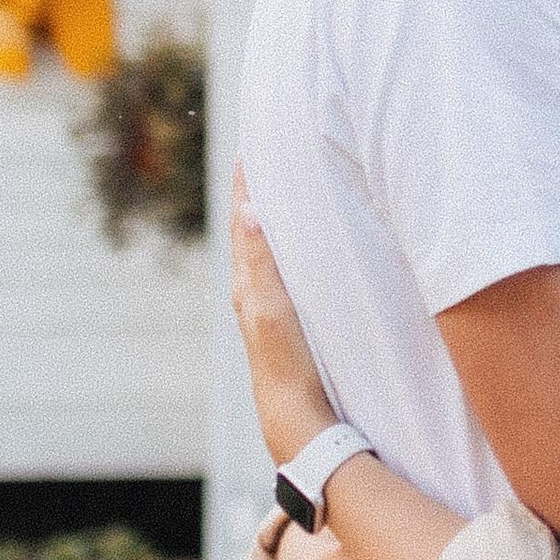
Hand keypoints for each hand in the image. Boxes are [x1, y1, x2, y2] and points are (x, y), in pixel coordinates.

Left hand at [232, 171, 337, 466]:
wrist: (297, 418)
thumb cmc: (283, 365)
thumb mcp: (271, 310)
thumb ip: (262, 262)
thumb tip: (251, 209)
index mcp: (248, 282)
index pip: (245, 218)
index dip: (248, 181)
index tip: (255, 141)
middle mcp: (257, 290)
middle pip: (257, 226)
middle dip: (264, 189)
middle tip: (277, 150)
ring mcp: (276, 305)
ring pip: (273, 246)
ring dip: (282, 214)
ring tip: (295, 183)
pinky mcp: (296, 318)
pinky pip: (291, 267)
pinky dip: (297, 242)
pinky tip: (314, 241)